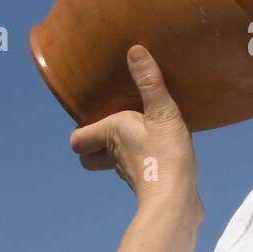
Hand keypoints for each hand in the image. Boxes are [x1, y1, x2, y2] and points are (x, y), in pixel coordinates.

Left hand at [69, 46, 201, 215]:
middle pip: (89, 157)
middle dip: (96, 146)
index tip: (94, 118)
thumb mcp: (161, 111)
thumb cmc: (163, 155)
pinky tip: (163, 152)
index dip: (80, 132)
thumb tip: (135, 51)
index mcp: (110, 133)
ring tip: (142, 136)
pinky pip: (140, 171)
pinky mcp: (149, 184)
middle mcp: (114, 154)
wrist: (176, 200)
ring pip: (115, 163)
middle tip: (114, 129)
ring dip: (122, 152)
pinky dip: (145, 162)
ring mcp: (130, 172)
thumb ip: (150, 82)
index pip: (76, 140)